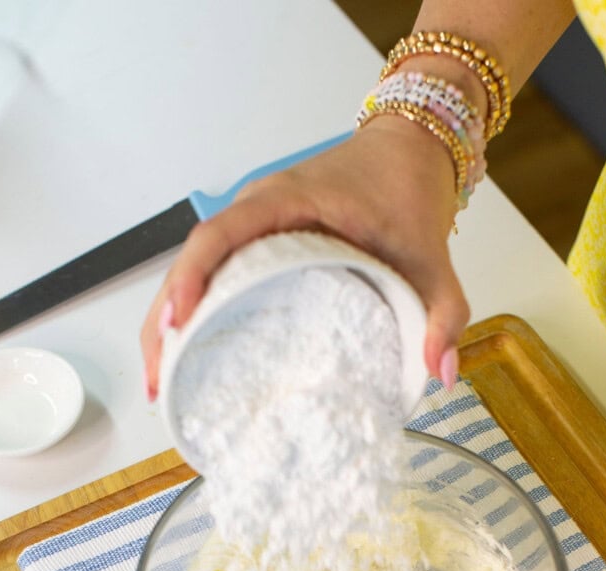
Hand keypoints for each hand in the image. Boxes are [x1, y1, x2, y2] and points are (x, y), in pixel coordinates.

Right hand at [140, 117, 467, 398]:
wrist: (411, 153)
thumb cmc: (409, 193)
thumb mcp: (433, 259)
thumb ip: (444, 313)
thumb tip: (439, 374)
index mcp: (289, 200)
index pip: (221, 234)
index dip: (191, 278)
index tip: (178, 323)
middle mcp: (258, 208)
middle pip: (190, 260)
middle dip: (165, 322)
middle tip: (161, 382)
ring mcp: (252, 225)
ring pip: (193, 270)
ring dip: (170, 322)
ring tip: (164, 381)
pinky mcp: (257, 243)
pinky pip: (212, 273)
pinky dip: (194, 312)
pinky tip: (190, 355)